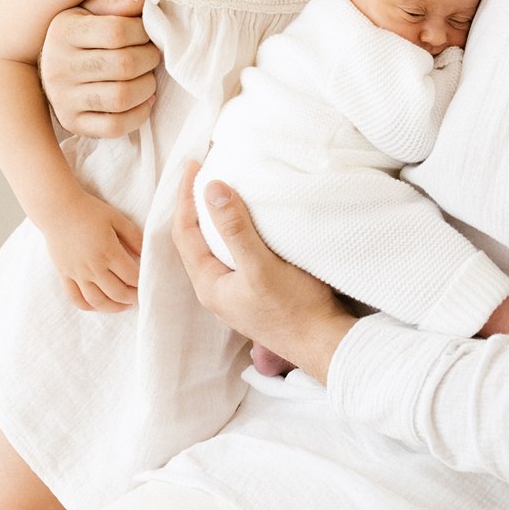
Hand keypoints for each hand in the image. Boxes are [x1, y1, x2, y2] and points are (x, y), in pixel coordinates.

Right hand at [39, 0, 160, 138]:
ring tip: (148, 76)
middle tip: (152, 54)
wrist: (47, 66)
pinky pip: (114, 126)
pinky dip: (138, 114)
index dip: (142, 31)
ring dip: (147, 86)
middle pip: (123, 65)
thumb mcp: (89, 9)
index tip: (147, 31)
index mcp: (63, 31)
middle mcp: (59, 67)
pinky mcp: (72, 123)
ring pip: (121, 97)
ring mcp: (63, 99)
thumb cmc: (78, 33)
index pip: (116, 32)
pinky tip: (143, 100)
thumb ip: (115, 1)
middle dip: (149, 59)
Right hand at [43, 200, 142, 310]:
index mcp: (108, 251)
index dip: (142, 283)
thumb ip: (134, 236)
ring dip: (114, 307)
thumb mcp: (117, 218)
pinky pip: (76, 299)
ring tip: (124, 304)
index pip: (131, 277)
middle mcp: (93, 266)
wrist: (57, 209)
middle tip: (140, 296)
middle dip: (132, 298)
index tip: (147, 282)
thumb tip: (147, 254)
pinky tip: (99, 304)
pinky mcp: (65, 275)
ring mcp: (77, 273)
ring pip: (97, 301)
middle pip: (117, 293)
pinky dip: (89, 306)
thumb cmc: (89, 211)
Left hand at [171, 165, 357, 382]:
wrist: (324, 343)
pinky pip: (233, 255)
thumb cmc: (294, 308)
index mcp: (209, 285)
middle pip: (195, 240)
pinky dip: (232, 232)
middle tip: (202, 174)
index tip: (192, 166)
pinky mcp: (254, 292)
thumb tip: (211, 189)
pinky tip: (246, 223)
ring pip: (214, 248)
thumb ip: (234, 229)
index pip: (184, 233)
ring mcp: (235, 294)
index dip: (185, 198)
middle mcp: (216, 290)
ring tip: (221, 192)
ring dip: (214, 219)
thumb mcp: (261, 265)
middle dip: (195, 206)